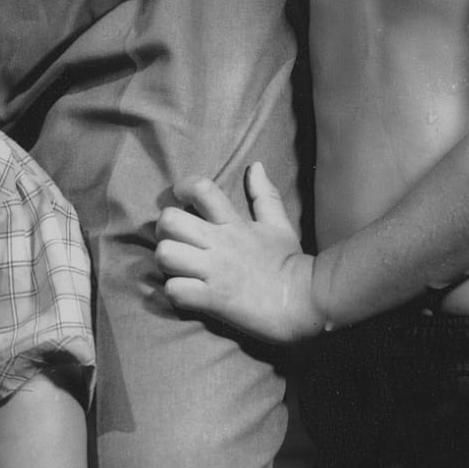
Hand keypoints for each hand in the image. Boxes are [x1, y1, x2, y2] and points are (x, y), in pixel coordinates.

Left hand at [155, 164, 323, 345]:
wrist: (304, 301)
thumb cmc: (289, 264)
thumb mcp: (279, 225)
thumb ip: (265, 195)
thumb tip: (256, 166)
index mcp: (234, 223)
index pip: (201, 189)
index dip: (182, 188)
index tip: (180, 198)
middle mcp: (220, 244)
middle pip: (170, 221)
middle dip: (164, 230)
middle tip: (174, 240)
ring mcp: (215, 272)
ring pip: (166, 255)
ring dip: (166, 262)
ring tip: (178, 268)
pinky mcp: (213, 299)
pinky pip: (175, 290)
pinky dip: (175, 293)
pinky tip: (186, 293)